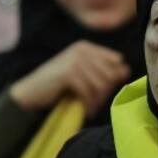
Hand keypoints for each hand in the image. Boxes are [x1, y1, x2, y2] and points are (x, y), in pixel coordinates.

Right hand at [9, 40, 131, 115]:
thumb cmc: (59, 86)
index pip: (116, 62)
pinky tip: (87, 110)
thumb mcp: (83, 76)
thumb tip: (126, 70)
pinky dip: (90, 104)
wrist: (31, 92)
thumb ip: (103, 72)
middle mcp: (81, 50)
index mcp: (86, 47)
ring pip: (101, 84)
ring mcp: (75, 60)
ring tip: (92, 108)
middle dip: (106, 92)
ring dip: (98, 100)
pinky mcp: (68, 73)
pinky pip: (89, 92)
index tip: (104, 93)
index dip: (114, 80)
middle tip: (96, 104)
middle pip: (110, 74)